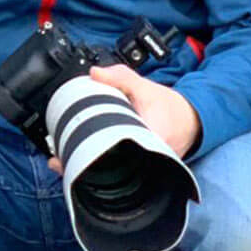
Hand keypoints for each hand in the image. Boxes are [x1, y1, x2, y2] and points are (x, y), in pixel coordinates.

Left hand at [43, 64, 200, 167]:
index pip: (116, 153)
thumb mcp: (146, 88)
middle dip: (82, 165)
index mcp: (149, 140)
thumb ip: (121, 78)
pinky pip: (117, 173)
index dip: (89, 156)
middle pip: (109, 170)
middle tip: (58, 160)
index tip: (69, 152)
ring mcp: (145, 169)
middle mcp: (147, 160)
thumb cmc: (172, 108)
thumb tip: (94, 73)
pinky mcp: (140, 171)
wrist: (191, 121)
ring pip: (111, 176)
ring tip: (62, 164)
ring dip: (87, 169)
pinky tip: (80, 163)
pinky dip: (98, 167)